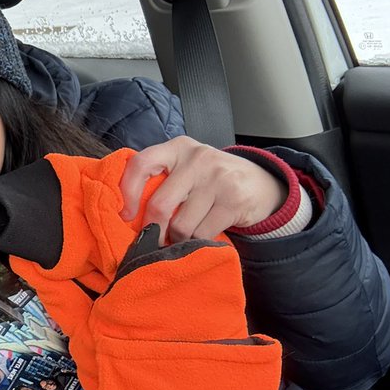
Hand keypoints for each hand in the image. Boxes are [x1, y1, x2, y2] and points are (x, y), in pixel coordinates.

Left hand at [118, 136, 285, 242]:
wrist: (262, 183)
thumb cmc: (211, 179)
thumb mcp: (187, 167)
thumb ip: (162, 179)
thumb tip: (129, 214)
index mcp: (178, 148)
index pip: (141, 164)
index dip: (128, 193)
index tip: (126, 215)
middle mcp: (197, 159)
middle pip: (160, 205)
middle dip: (153, 229)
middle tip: (155, 239)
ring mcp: (218, 179)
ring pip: (181, 225)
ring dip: (178, 238)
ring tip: (184, 235)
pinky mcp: (234, 201)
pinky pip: (202, 234)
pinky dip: (197, 242)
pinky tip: (201, 237)